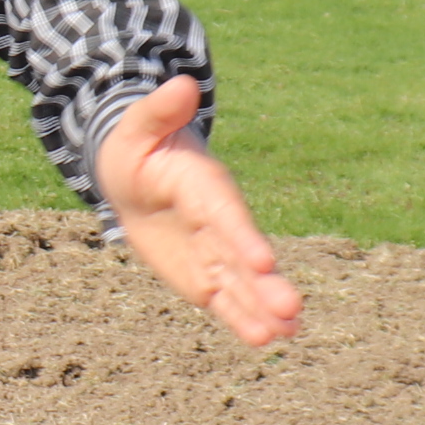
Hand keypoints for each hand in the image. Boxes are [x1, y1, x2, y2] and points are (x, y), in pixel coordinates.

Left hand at [93, 76, 302, 347]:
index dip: (242, 237)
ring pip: (239, 283)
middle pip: (241, 256)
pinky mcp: (206, 275)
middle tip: (291, 310)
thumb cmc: (136, 148)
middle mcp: (219, 223)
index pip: (224, 215)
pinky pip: (224, 299)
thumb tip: (181, 84)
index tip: (261, 261)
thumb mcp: (138, 127)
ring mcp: (215, 252)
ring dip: (260, 308)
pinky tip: (265, 339)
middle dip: (264, 284)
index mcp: (204, 187)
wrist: (134, 177)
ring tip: (287, 331)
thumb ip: (158, 111)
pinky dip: (242, 318)